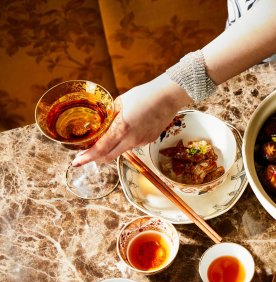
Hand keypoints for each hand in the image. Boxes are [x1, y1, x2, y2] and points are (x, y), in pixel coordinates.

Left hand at [72, 74, 191, 165]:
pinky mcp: (149, 140)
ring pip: (121, 151)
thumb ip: (110, 116)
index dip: (87, 157)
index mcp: (122, 128)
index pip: (101, 148)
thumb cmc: (144, 95)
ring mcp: (141, 141)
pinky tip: (128, 131)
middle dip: (96, 158)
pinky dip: (125, 142)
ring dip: (110, 149)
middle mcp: (132, 139)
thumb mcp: (120, 103)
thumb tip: (101, 124)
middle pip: (109, 156)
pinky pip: (132, 145)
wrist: (168, 97)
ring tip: (106, 140)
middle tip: (85, 156)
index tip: (77, 162)